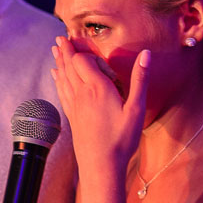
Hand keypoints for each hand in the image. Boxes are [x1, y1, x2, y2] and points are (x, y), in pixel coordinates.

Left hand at [51, 36, 149, 173]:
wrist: (101, 166)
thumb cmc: (122, 140)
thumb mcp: (137, 109)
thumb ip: (140, 79)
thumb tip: (146, 54)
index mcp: (98, 88)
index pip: (83, 60)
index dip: (81, 49)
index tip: (77, 38)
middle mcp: (82, 94)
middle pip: (71, 66)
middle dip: (66, 50)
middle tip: (60, 37)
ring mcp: (75, 106)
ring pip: (64, 77)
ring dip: (60, 62)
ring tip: (55, 49)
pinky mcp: (72, 116)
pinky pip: (62, 91)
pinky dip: (59, 79)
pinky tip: (56, 75)